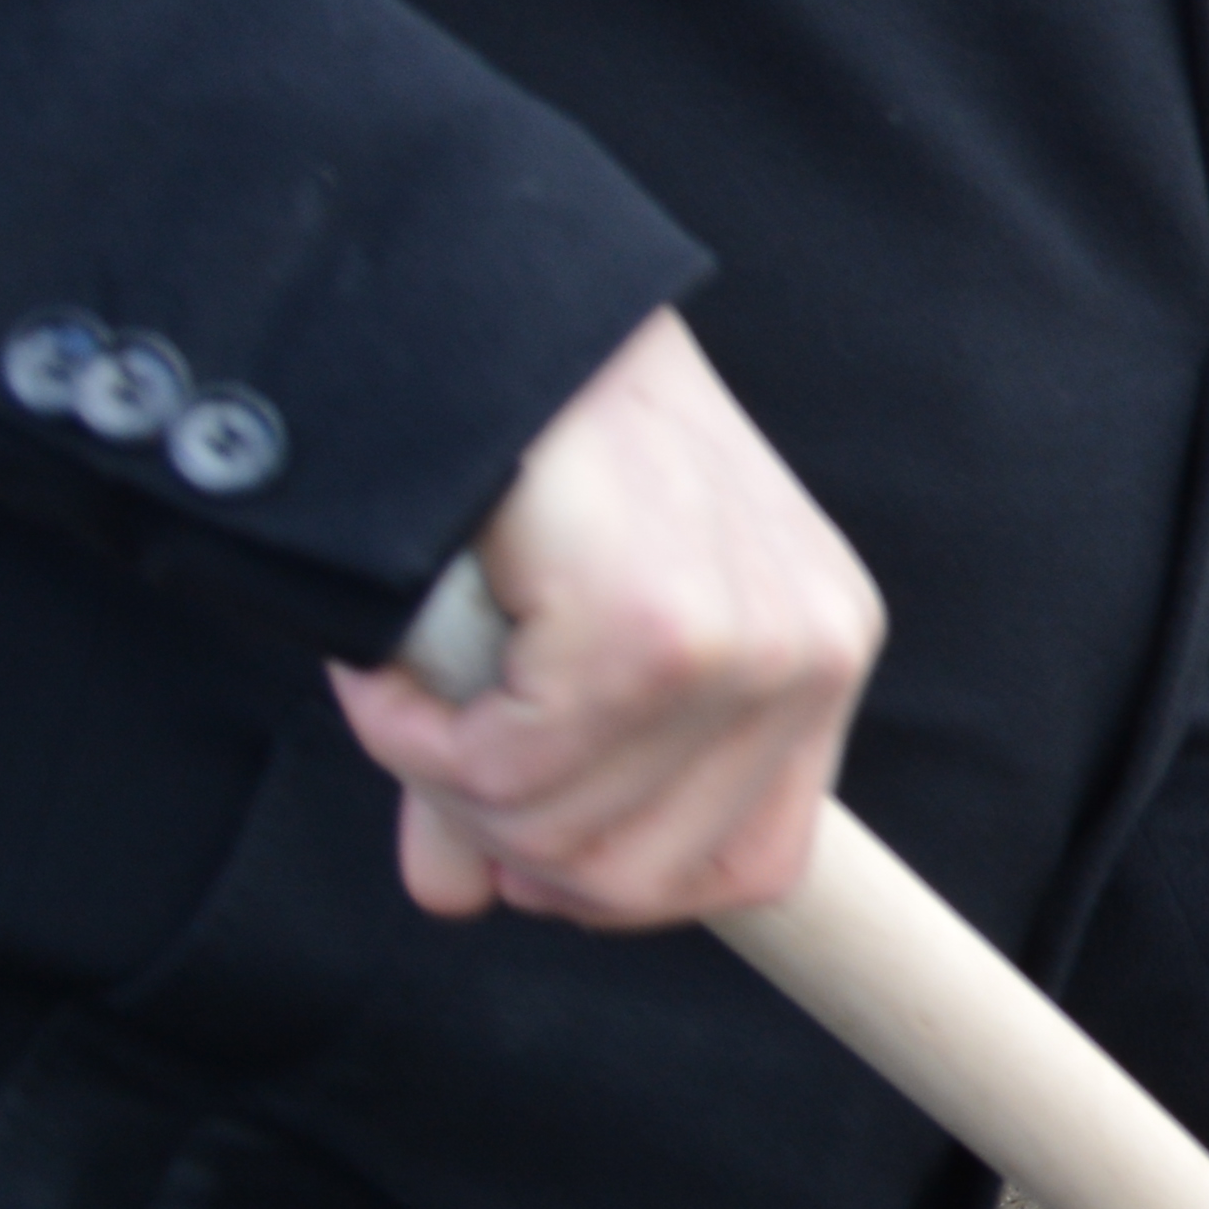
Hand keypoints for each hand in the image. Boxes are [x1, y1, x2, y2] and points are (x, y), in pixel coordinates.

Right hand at [324, 308, 881, 929]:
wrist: (498, 309)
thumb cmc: (539, 453)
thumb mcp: (559, 631)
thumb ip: (517, 776)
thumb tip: (453, 899)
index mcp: (819, 651)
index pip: (754, 867)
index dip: (615, 887)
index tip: (513, 846)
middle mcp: (809, 655)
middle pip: (642, 877)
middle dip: (506, 842)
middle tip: (433, 753)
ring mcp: (745, 649)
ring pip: (561, 836)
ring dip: (442, 783)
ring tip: (405, 687)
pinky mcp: (654, 636)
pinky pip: (504, 774)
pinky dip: (409, 739)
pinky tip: (389, 667)